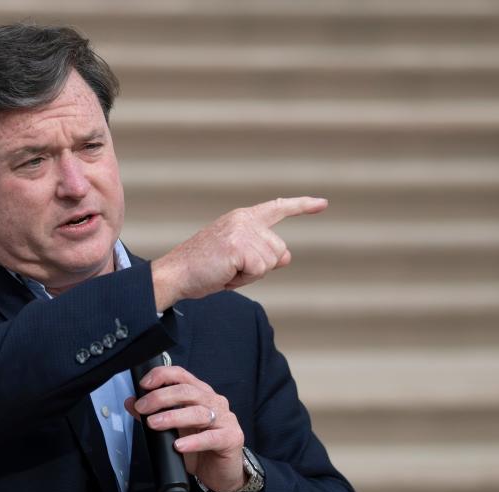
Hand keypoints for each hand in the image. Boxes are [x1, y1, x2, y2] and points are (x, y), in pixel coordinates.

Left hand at [124, 365, 251, 491]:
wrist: (220, 474)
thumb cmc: (199, 449)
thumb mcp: (173, 430)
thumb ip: (154, 414)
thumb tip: (132, 402)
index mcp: (201, 394)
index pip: (181, 375)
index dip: (162, 376)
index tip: (144, 385)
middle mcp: (214, 402)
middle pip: (187, 391)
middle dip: (160, 397)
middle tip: (143, 408)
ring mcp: (225, 419)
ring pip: (198, 412)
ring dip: (173, 417)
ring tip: (154, 424)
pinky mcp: (231, 438)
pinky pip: (211, 437)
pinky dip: (193, 441)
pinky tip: (179, 445)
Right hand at [151, 196, 327, 310]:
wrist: (175, 274)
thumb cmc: (203, 269)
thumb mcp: (238, 259)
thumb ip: (263, 254)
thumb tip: (287, 256)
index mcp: (243, 218)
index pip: (278, 208)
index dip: (302, 206)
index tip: (323, 203)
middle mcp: (244, 220)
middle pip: (279, 251)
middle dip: (259, 268)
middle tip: (230, 269)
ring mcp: (242, 232)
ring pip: (270, 263)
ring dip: (250, 275)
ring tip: (225, 270)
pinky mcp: (239, 246)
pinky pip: (259, 271)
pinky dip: (243, 280)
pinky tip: (225, 273)